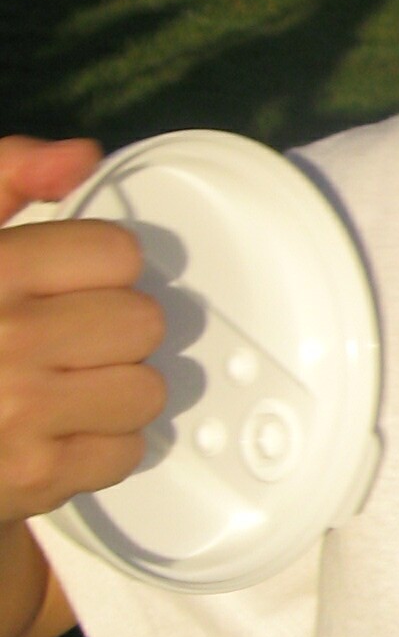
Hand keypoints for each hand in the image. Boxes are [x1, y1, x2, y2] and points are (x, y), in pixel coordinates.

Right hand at [0, 135, 166, 524]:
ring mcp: (21, 414)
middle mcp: (5, 340)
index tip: (66, 285)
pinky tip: (53, 435)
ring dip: (112, 393)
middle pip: (143, 322)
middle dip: (111, 333)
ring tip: (58, 390)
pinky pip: (127, 451)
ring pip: (146, 390)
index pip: (116, 254)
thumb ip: (4, 179)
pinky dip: (97, 449)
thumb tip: (78, 158)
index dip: (98, 269)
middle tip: (61, 343)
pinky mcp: (36, 478)